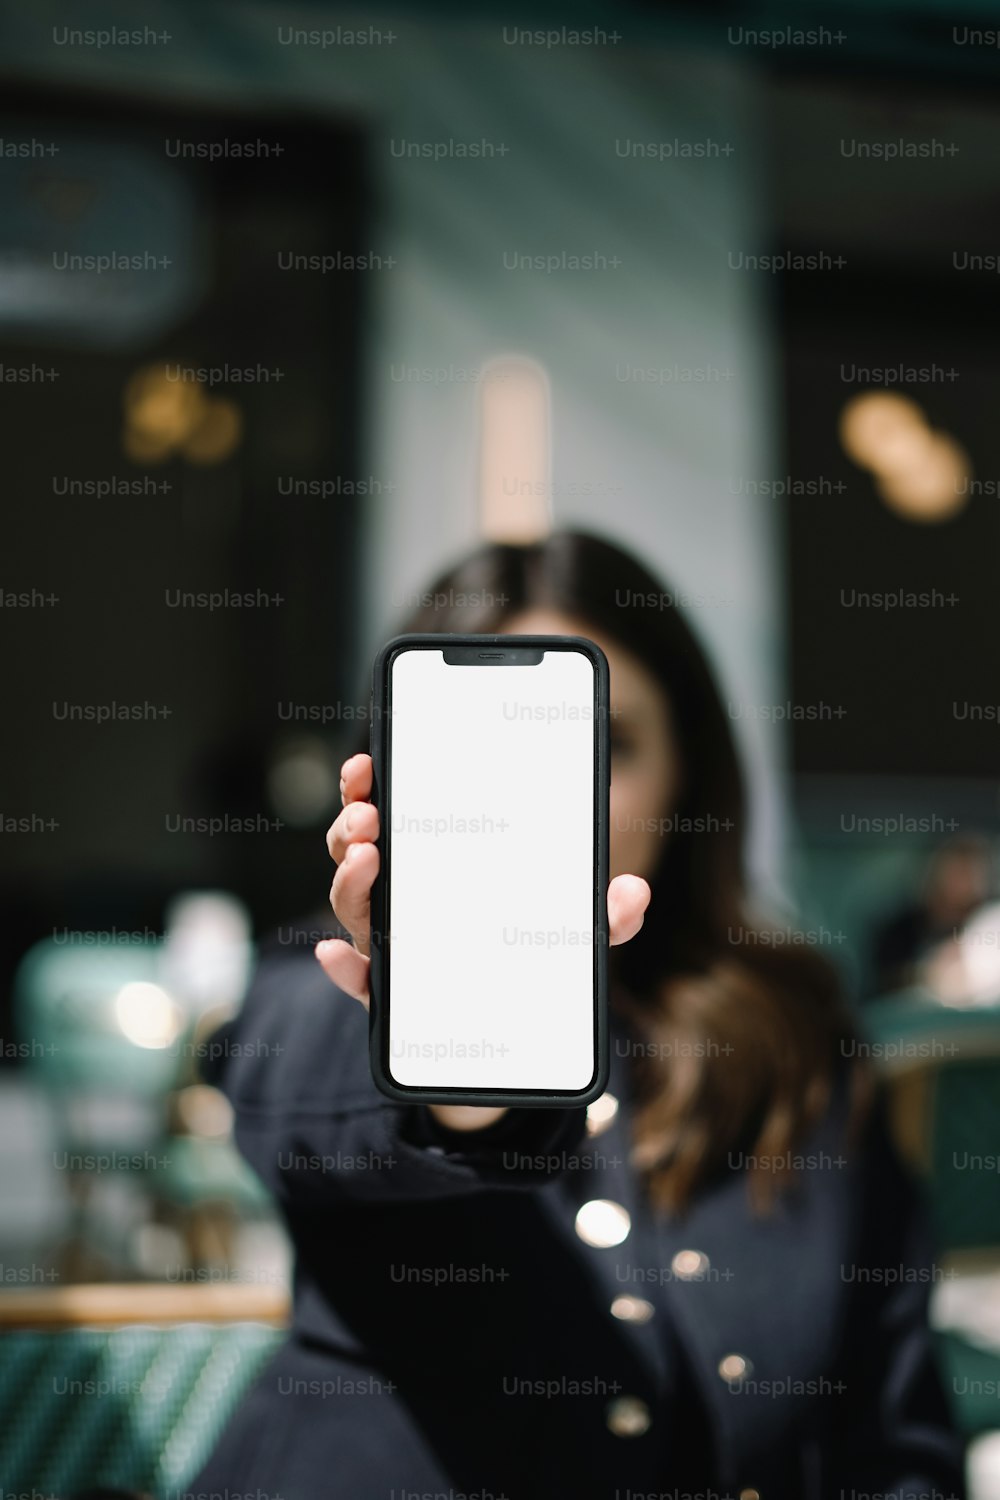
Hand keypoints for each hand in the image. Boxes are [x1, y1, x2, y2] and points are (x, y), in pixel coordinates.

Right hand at [316, 753, 650, 1130]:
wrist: (509, 1048)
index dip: (369, 790)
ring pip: (355, 910)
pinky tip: (334, 955)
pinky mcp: (391, 1001)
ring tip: (367, 858)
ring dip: (350, 881)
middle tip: (368, 814)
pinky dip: (344, 970)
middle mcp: (401, 908)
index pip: (392, 822)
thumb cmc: (530, 969)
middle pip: (359, 858)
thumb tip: (633, 893)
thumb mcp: (572, 937)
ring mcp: (393, 952)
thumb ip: (602, 916)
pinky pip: (359, 984)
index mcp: (432, 876)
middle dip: (353, 829)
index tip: (367, 763)